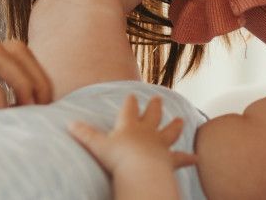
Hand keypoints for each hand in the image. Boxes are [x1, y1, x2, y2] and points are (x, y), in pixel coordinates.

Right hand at [68, 95, 196, 175]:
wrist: (139, 170)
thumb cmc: (118, 157)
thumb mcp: (97, 144)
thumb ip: (85, 134)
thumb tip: (69, 123)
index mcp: (129, 125)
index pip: (129, 109)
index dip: (130, 102)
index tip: (133, 94)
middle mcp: (146, 131)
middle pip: (152, 115)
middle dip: (154, 107)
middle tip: (158, 98)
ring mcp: (160, 145)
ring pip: (169, 132)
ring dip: (174, 126)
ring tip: (181, 119)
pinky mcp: (170, 159)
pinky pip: (181, 158)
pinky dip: (188, 158)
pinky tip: (197, 158)